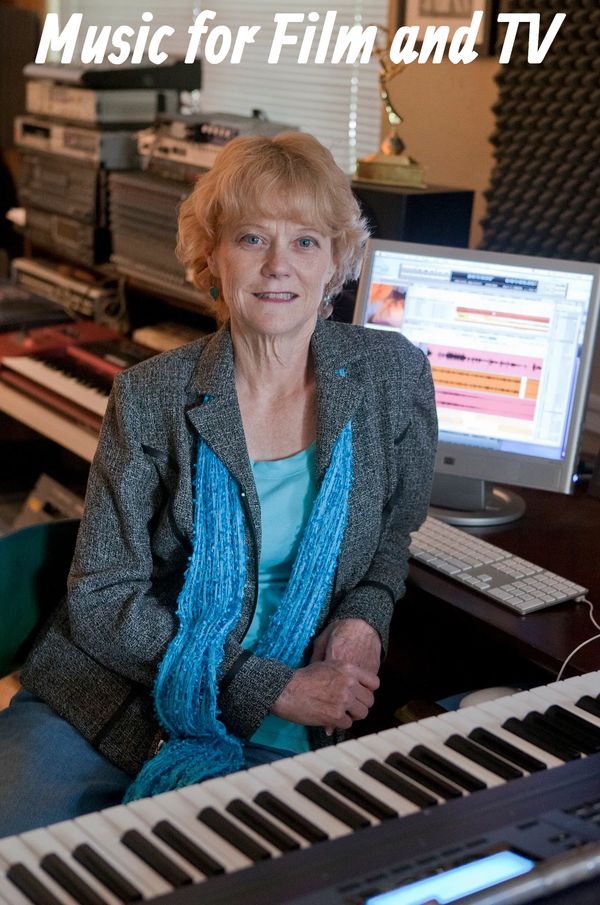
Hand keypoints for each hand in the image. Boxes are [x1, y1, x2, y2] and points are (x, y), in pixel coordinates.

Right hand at [311, 618, 381, 733]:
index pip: (374, 682)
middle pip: (369, 700)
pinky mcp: (336, 715)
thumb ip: (344, 673)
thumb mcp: (327, 665)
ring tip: (341, 713)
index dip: (369, 690)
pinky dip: (340, 723)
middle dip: (360, 705)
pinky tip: (330, 718)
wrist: (286, 689)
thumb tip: (356, 683)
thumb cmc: (303, 677)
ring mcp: (343, 700)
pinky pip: (348, 724)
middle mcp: (349, 683)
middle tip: (349, 707)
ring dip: (352, 715)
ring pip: (362, 713)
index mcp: (348, 669)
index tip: (361, 695)